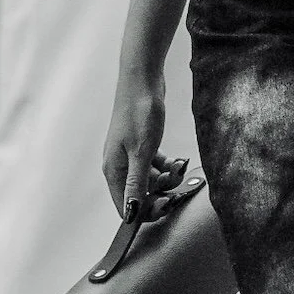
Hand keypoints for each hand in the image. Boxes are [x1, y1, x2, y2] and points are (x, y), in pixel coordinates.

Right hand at [103, 65, 169, 218]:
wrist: (142, 80)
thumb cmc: (138, 112)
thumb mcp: (141, 152)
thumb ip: (136, 184)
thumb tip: (131, 212)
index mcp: (113, 170)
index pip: (125, 207)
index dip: (146, 212)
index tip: (166, 204)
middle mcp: (119, 166)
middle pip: (140, 195)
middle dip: (161, 193)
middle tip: (177, 187)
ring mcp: (129, 155)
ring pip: (150, 180)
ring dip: (168, 178)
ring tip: (180, 166)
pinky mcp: (141, 146)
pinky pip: (155, 166)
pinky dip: (167, 165)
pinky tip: (178, 159)